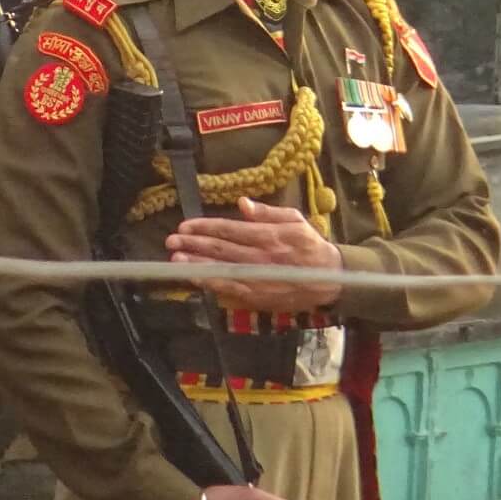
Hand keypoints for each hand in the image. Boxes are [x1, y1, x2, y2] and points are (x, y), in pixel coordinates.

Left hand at [166, 197, 342, 311]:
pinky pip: (230, 289)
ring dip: (196, 263)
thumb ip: (268, 212)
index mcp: (269, 236)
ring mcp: (258, 279)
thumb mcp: (295, 220)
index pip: (229, 229)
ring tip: (176, 257)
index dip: (205, 227)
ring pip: (221, 269)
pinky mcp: (258, 296)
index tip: (185, 224)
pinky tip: (195, 278)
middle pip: (220, 249)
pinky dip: (211, 283)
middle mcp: (260, 257)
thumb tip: (242, 203)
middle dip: (193, 243)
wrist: (329, 278)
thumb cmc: (310, 245)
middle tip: (171, 239)